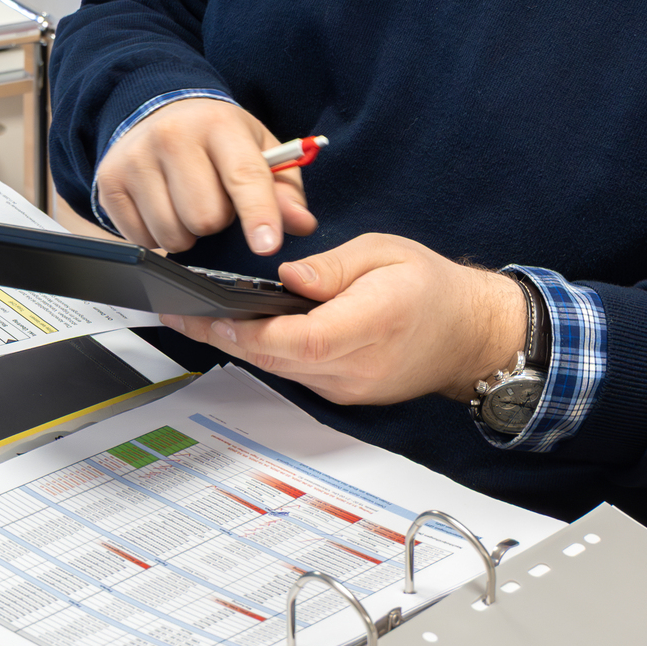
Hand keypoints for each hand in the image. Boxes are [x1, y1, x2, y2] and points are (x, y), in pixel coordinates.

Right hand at [93, 97, 316, 254]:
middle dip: (217, 222)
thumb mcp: (259, 150)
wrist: (159, 112)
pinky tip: (161, 207)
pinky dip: (157, 235)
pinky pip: (142, 239)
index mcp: (218, 125)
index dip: (258, 214)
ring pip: (172, 234)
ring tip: (186, 204)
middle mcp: (171, 136)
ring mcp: (135, 158)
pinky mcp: (109, 180)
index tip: (267, 245)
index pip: (243, 176)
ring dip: (187, 233)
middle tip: (214, 201)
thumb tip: (300, 224)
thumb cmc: (217, 138)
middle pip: (205, 216)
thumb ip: (285, 190)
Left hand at [160, 233, 525, 408]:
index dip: (252, 332)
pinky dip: (263, 353)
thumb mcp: (385, 252)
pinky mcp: (343, 392)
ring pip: (281, 370)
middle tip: (176, 312)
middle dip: (223, 337)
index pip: (303, 339)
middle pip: (280, 359)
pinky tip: (234, 330)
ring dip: (236, 347)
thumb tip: (287, 278)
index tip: (212, 316)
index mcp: (375, 322)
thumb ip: (333, 266)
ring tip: (190, 317)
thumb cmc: (431, 287)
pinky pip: (294, 374)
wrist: (470, 335)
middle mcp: (360, 365)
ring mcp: (351, 386)